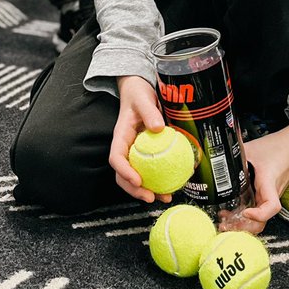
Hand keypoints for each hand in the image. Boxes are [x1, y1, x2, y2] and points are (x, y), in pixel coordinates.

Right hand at [109, 76, 170, 202]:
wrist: (139, 91)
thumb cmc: (138, 94)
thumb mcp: (143, 99)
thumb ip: (149, 112)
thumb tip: (158, 128)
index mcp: (121, 136)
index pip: (116, 158)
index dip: (124, 171)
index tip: (138, 180)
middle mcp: (126, 147)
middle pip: (123, 174)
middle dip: (135, 190)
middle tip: (150, 197)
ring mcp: (135, 152)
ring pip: (136, 175)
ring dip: (147, 189)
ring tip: (164, 197)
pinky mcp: (146, 153)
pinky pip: (150, 169)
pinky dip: (159, 179)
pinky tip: (172, 185)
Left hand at [225, 117, 288, 234]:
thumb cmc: (278, 146)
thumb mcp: (251, 148)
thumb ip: (232, 155)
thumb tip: (213, 159)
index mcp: (269, 183)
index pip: (271, 207)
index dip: (258, 215)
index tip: (244, 211)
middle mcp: (271, 194)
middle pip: (261, 223)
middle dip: (242, 228)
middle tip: (223, 224)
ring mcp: (269, 196)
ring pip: (258, 220)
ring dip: (241, 224)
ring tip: (223, 221)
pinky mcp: (266, 195)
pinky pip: (256, 211)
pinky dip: (244, 215)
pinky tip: (231, 211)